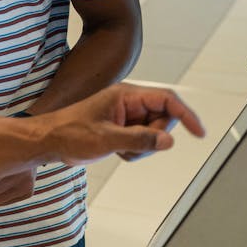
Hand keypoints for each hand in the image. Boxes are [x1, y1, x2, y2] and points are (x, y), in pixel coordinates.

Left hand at [46, 83, 204, 164]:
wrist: (47, 141)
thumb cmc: (69, 134)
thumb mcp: (106, 139)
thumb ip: (139, 140)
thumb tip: (168, 141)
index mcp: (125, 95)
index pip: (166, 99)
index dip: (186, 115)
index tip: (198, 133)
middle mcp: (128, 102)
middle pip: (164, 119)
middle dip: (154, 138)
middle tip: (130, 147)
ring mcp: (126, 115)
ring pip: (154, 133)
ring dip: (142, 147)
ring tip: (118, 149)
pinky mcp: (122, 128)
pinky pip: (143, 141)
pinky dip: (134, 151)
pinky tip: (114, 151)